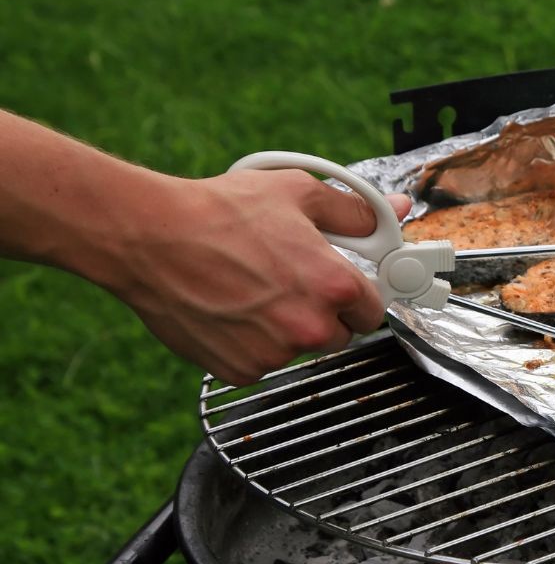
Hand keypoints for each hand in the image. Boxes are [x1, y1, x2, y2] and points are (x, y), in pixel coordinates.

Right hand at [109, 169, 411, 385]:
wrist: (150, 237)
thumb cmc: (221, 211)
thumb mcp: (297, 193)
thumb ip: (355, 210)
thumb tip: (394, 211)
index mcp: (335, 286)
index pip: (375, 310)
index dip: (358, 295)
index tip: (343, 286)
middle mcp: (311, 326)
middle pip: (341, 334)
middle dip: (324, 313)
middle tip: (290, 282)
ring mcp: (276, 353)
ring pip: (299, 348)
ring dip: (287, 329)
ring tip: (252, 289)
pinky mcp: (241, 370)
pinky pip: (261, 362)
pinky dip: (251, 343)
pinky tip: (230, 309)